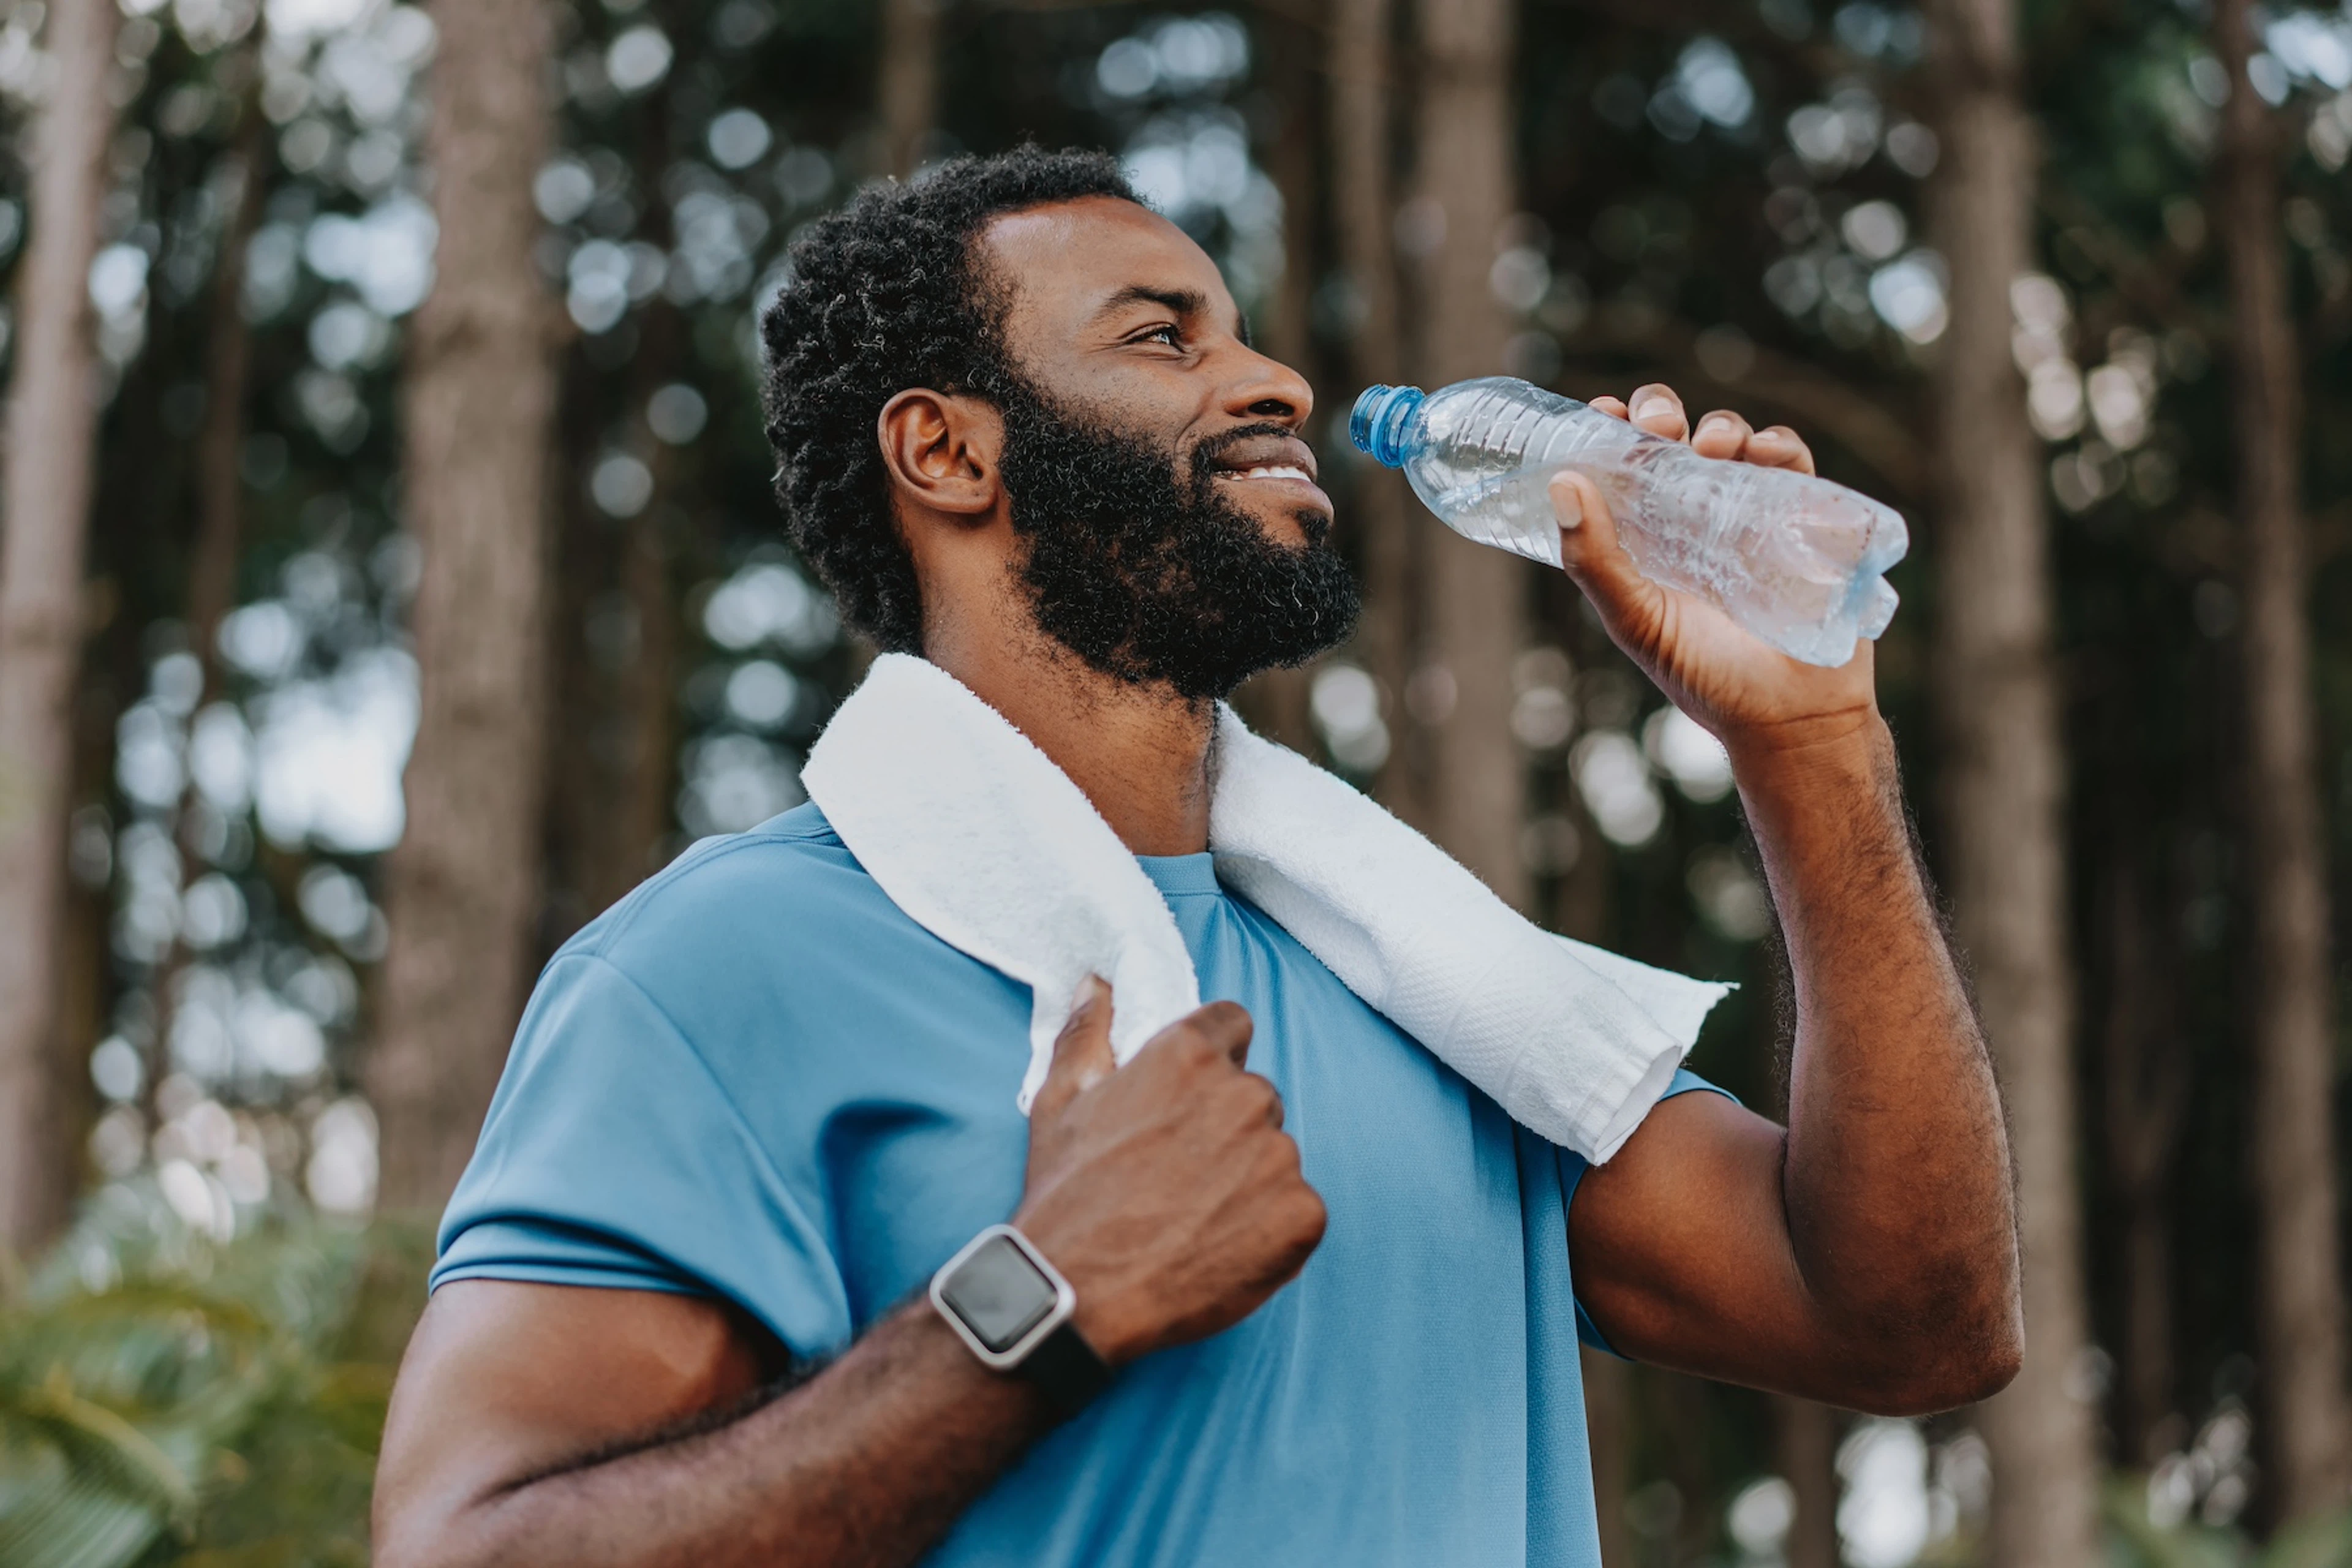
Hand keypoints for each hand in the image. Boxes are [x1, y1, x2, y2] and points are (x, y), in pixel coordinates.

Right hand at [1011, 979, 1326, 1366]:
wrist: (1080, 1292)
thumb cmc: (1067, 1196)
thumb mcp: (1060, 1101)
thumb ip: (1088, 1033)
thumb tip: (1099, 985)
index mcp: (1189, 1055)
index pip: (1232, 1025)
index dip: (1211, 1061)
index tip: (1187, 1099)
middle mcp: (1244, 1095)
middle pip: (1255, 1096)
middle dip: (1226, 1127)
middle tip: (1179, 1174)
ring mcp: (1279, 1156)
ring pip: (1276, 1154)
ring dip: (1249, 1178)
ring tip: (1194, 1218)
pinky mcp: (1302, 1214)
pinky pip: (1298, 1209)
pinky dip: (1270, 1228)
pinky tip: (1221, 1247)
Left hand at [1550, 383, 1878, 762]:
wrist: (1791, 718)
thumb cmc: (1707, 677)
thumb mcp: (1638, 621)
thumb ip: (1597, 563)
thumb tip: (1563, 484)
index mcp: (1645, 536)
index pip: (1621, 468)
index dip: (1610, 433)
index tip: (1600, 414)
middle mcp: (1693, 516)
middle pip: (1673, 439)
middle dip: (1661, 415)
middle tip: (1658, 426)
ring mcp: (1749, 512)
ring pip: (1730, 441)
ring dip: (1719, 426)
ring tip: (1712, 445)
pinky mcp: (1803, 517)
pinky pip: (1792, 462)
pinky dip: (1778, 444)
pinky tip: (1765, 451)